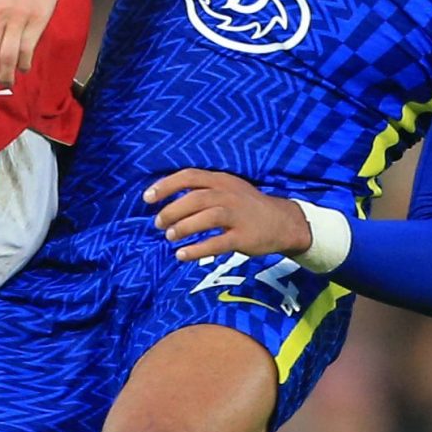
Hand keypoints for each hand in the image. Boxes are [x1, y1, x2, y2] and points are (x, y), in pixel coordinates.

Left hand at [144, 169, 311, 262]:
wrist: (284, 222)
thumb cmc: (247, 206)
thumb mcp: (228, 188)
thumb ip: (202, 190)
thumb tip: (167, 199)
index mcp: (221, 180)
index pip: (189, 176)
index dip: (166, 186)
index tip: (147, 198)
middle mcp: (229, 195)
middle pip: (195, 198)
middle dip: (171, 211)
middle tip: (159, 224)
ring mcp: (238, 216)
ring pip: (206, 218)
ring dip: (183, 228)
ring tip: (169, 237)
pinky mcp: (244, 237)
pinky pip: (217, 243)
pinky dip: (197, 249)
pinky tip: (182, 255)